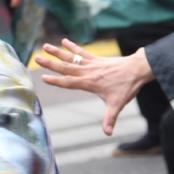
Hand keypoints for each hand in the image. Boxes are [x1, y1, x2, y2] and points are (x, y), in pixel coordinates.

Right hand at [35, 39, 154, 134]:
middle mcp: (87, 72)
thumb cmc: (126, 87)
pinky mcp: (96, 58)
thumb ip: (110, 119)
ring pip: (70, 57)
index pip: (68, 82)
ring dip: (57, 52)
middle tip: (36, 58)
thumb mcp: (117, 105)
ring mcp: (91, 64)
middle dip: (50, 64)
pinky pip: (81, 52)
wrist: (137, 69)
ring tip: (45, 46)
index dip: (55, 80)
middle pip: (65, 67)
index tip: (43, 77)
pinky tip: (64, 40)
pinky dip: (72, 46)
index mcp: (89, 83)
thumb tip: (107, 133)